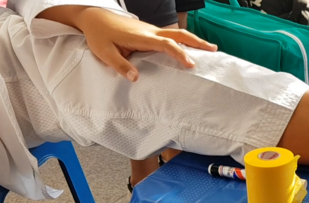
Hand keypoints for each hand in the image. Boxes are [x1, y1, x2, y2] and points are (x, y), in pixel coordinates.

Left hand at [38, 7, 216, 81]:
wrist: (94, 17)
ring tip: (209, 49)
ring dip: (193, 41)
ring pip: (177, 34)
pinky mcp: (150, 32)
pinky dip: (184, 41)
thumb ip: (120, 66)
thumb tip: (136, 78)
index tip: (191, 64)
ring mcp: (151, 30)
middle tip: (213, 50)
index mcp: (142, 37)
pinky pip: (171, 36)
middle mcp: (150, 32)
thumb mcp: (104, 53)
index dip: (180, 54)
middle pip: (179, 34)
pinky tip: (191, 49)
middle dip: (197, 42)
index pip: (166, 44)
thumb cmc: (99, 35)